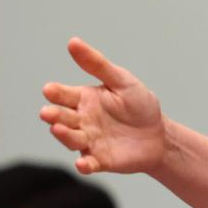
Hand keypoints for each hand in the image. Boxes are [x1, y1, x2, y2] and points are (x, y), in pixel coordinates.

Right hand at [40, 38, 167, 174]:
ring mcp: (89, 141)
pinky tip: (82, 164)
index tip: (49, 90)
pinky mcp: (100, 160)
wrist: (159, 135)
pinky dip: (84, 165)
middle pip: (62, 117)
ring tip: (58, 129)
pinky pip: (89, 163)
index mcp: (83, 99)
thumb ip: (97, 65)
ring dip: (64, 135)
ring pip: (71, 139)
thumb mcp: (122, 81)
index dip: (55, 93)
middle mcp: (81, 121)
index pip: (63, 95)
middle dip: (54, 115)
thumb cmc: (139, 105)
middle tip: (48, 113)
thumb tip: (73, 42)